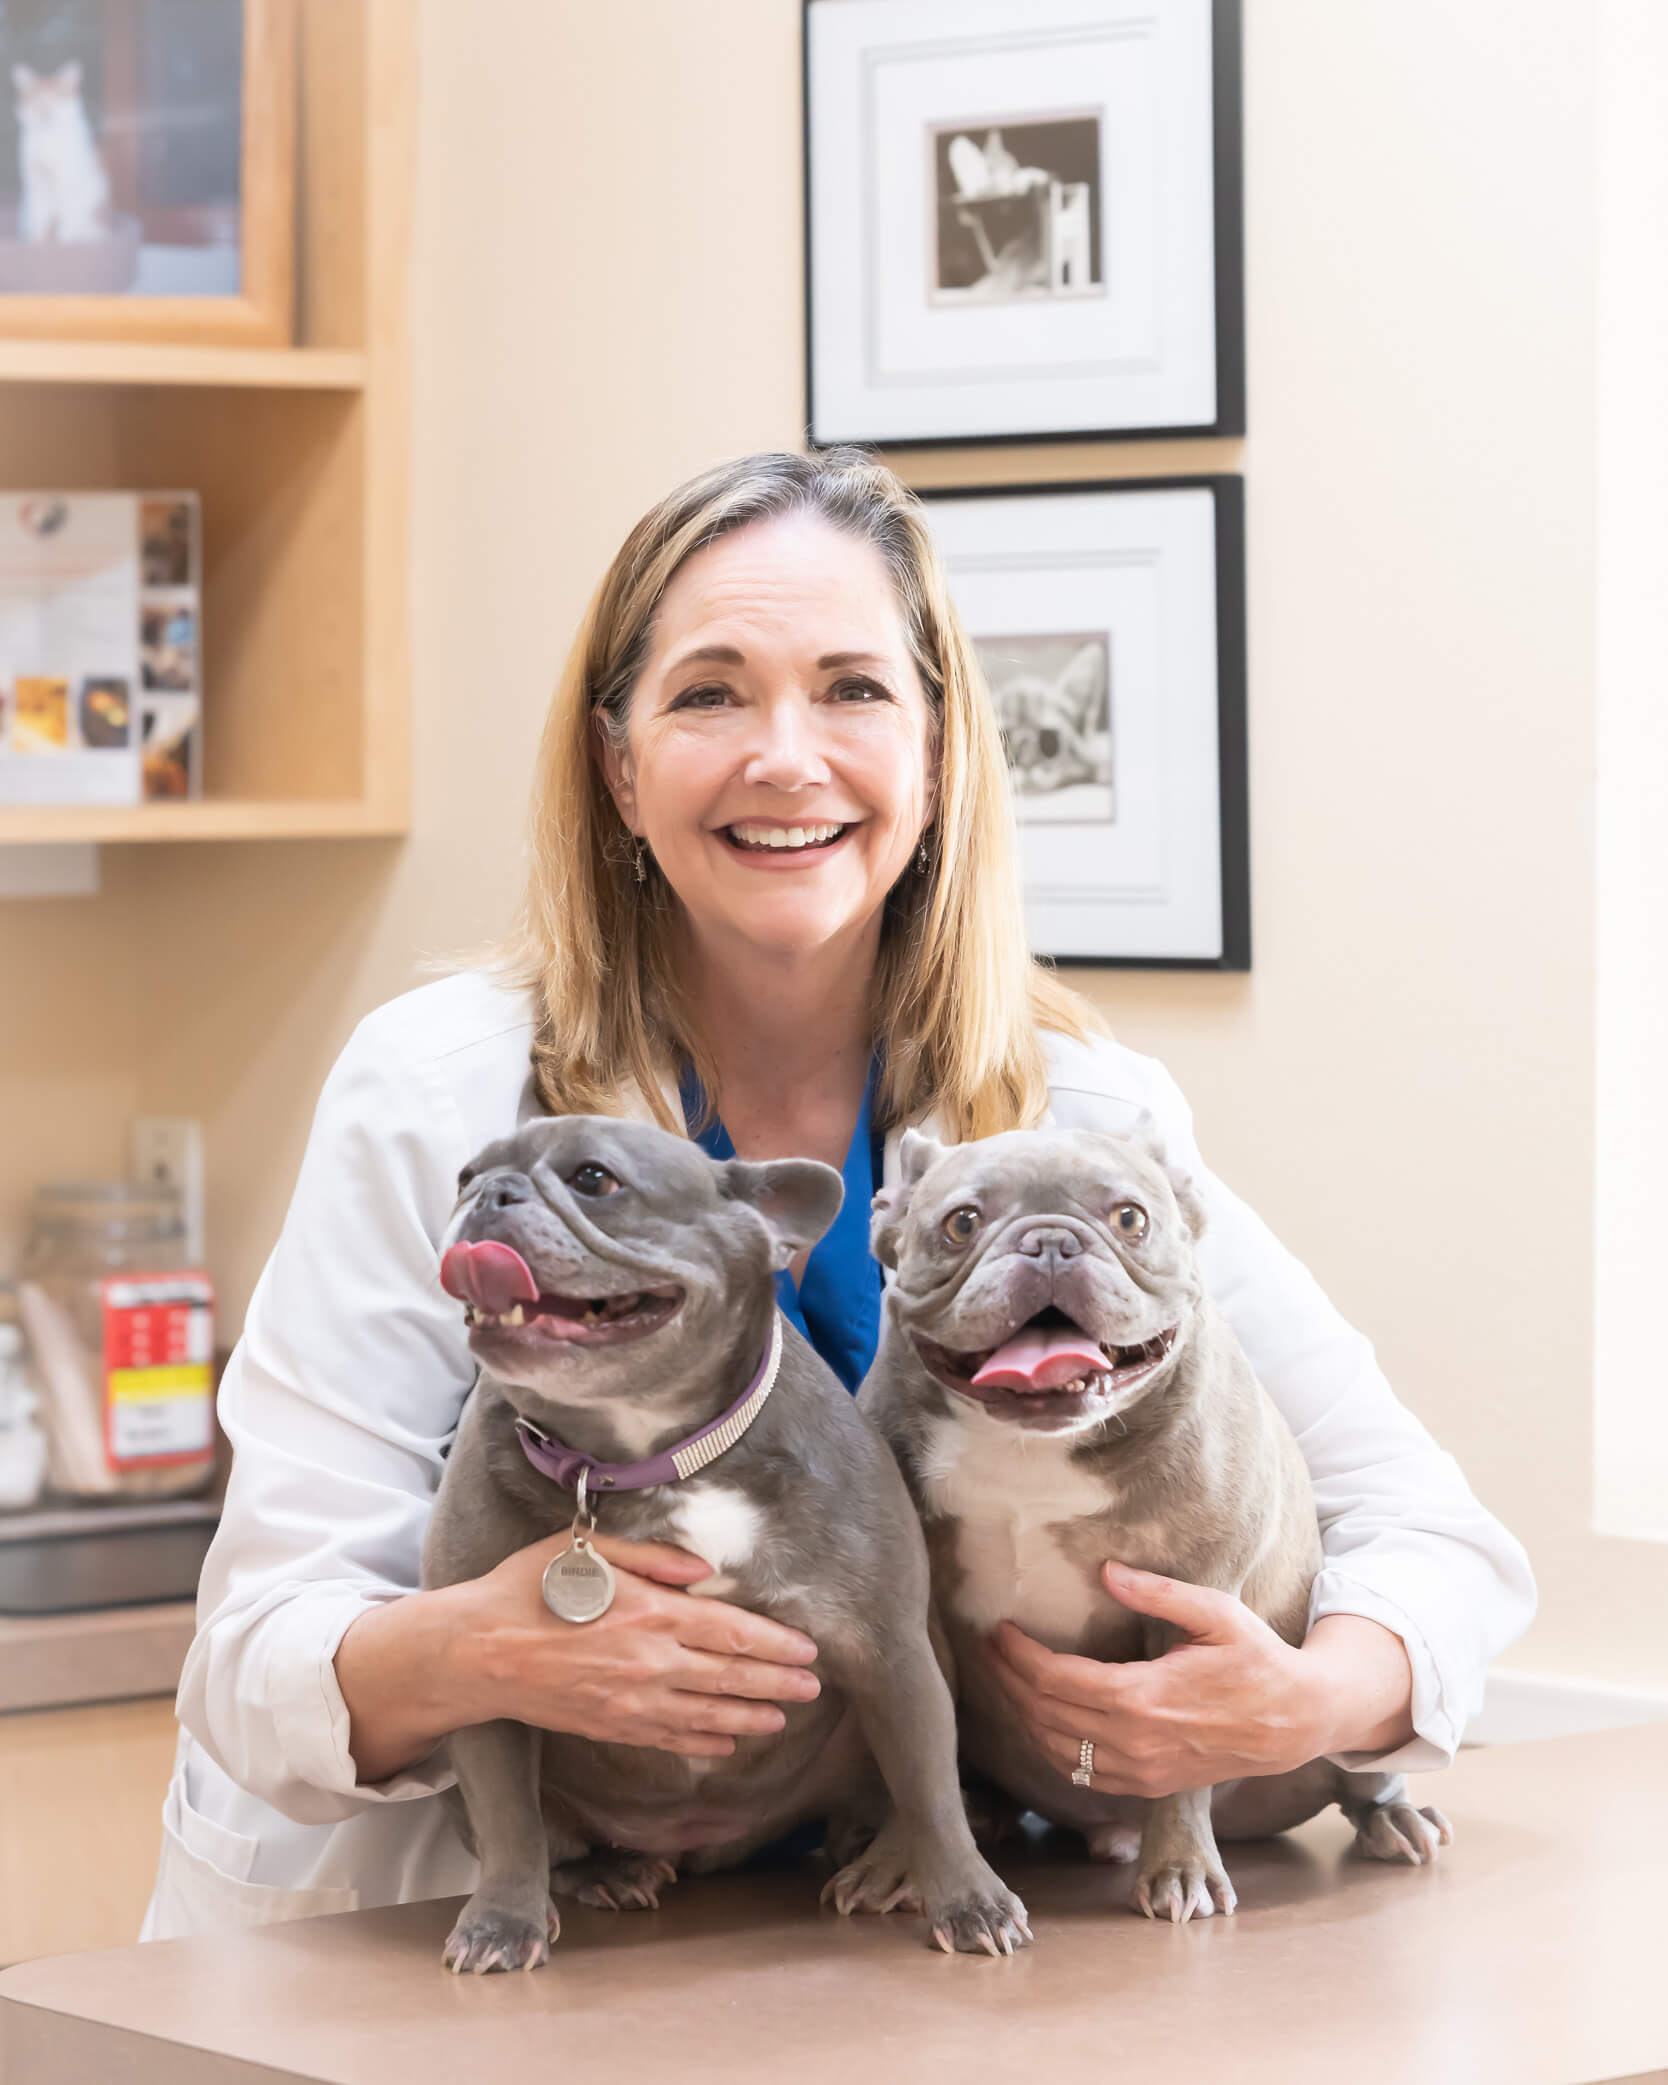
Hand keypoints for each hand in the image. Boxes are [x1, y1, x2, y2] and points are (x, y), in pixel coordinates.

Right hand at [457, 1528, 822, 1758]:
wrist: (478, 1650)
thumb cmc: (530, 1589)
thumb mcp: (591, 1551)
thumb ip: (653, 1557)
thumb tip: (704, 1571)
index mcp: (651, 1614)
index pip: (731, 1632)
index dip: (775, 1644)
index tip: (807, 1650)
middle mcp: (650, 1662)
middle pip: (730, 1676)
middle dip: (777, 1683)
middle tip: (813, 1688)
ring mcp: (631, 1700)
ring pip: (707, 1713)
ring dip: (750, 1716)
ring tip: (782, 1718)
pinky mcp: (611, 1724)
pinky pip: (669, 1737)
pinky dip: (703, 1741)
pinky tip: (727, 1742)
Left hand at [983, 1561, 1378, 1797]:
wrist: (1296, 1722)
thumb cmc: (1258, 1659)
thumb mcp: (1217, 1612)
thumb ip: (1158, 1592)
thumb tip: (1107, 1571)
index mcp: (1143, 1697)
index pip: (1055, 1680)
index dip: (1017, 1655)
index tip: (997, 1629)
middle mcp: (1134, 1742)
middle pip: (1044, 1715)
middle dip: (1008, 1681)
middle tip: (987, 1649)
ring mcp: (1140, 1770)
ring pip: (1056, 1750)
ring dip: (1022, 1716)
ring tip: (1005, 1680)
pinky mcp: (1148, 1786)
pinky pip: (1082, 1774)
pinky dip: (1050, 1748)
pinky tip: (1041, 1721)